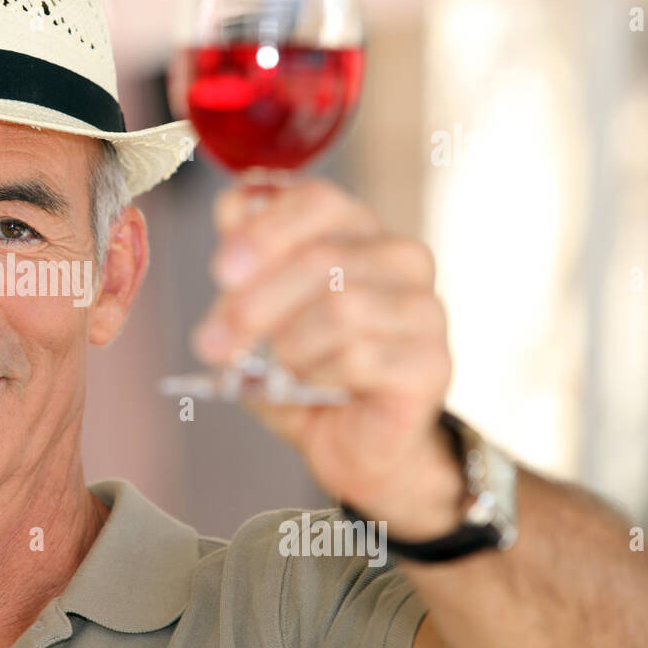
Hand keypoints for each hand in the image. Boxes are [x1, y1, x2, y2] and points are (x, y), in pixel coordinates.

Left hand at [192, 177, 465, 539]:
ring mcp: (425, 309)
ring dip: (286, 347)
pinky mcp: (432, 362)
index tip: (222, 273)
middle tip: (214, 343)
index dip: (265, 232)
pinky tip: (311, 387)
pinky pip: (359, 356)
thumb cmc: (304, 371)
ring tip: (273, 371)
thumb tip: (233, 207)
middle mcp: (401, 259)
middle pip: (321, 258)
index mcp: (358, 231)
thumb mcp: (257, 314)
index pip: (319, 201)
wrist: (350, 446)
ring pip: (340, 308)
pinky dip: (317, 375)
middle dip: (254, 304)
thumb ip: (245, 260)